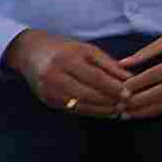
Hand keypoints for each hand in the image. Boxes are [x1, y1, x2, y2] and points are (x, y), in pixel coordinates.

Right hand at [3, 29, 138, 116]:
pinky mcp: (47, 100)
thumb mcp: (87, 50)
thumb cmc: (64, 49)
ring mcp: (48, 90)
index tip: (128, 93)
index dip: (112, 87)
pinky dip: (90, 111)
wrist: (30, 52)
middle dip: (108, 101)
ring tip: (118, 110)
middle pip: (86, 94)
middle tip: (126, 105)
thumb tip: (130, 78)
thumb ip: (108, 64)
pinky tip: (103, 112)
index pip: (94, 77)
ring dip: (101, 110)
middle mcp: (54, 76)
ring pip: (79, 105)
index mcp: (66, 60)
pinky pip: (72, 109)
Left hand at [113, 24, 161, 117]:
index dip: (136, 84)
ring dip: (148, 111)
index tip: (119, 90)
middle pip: (161, 92)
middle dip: (138, 101)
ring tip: (128, 114)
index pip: (155, 74)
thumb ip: (148, 51)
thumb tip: (123, 63)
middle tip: (119, 107)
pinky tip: (147, 112)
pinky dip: (161, 110)